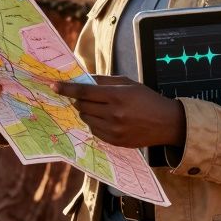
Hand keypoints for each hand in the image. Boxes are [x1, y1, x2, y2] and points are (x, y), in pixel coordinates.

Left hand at [53, 75, 185, 148]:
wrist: (166, 122)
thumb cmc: (146, 99)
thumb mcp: (127, 83)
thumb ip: (103, 81)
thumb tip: (82, 79)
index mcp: (117, 95)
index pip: (84, 92)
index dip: (67, 89)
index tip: (54, 86)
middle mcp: (114, 113)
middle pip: (82, 106)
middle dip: (78, 100)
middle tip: (85, 97)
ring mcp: (114, 129)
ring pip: (86, 119)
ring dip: (87, 112)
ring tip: (101, 108)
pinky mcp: (115, 141)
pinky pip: (94, 131)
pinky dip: (95, 123)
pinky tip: (106, 119)